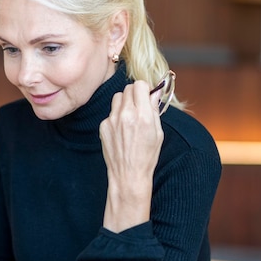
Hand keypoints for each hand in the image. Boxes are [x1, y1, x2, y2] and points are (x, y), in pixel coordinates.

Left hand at [99, 80, 163, 231]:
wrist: (128, 175)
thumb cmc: (146, 156)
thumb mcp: (157, 132)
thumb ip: (154, 109)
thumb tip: (155, 91)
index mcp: (142, 115)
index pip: (140, 85)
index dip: (145, 89)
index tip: (147, 95)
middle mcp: (126, 115)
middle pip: (128, 88)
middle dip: (135, 94)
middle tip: (139, 106)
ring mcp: (112, 120)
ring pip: (117, 98)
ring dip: (124, 102)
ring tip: (130, 117)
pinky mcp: (103, 126)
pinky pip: (110, 112)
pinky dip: (116, 116)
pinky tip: (121, 130)